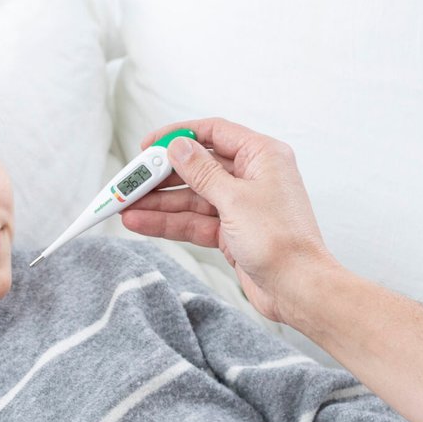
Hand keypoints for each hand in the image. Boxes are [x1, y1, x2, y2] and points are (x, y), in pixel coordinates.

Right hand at [119, 117, 336, 323]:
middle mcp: (252, 176)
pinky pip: (194, 221)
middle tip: (129, 183)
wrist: (298, 289)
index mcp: (262, 155)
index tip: (147, 146)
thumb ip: (202, 171)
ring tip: (125, 207)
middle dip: (161, 176)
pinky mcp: (232, 232)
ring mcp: (240, 205)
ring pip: (192, 198)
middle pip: (197, 167)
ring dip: (159, 203)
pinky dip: (169, 222)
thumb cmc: (280, 241)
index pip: (213, 133)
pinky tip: (141, 222)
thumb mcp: (235, 199)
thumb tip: (177, 147)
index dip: (177, 136)